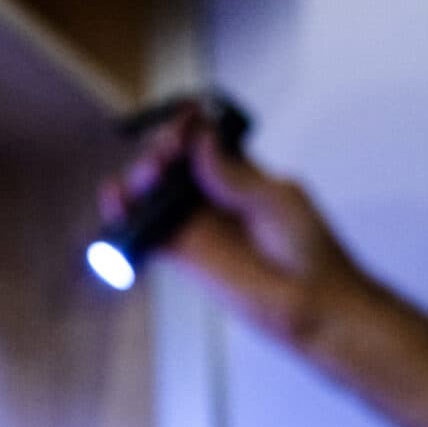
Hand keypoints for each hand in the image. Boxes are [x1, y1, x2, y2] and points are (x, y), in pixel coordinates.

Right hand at [98, 115, 365, 350]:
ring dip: (139, 180)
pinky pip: (147, 233)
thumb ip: (234, 175)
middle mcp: (213, 196)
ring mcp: (197, 226)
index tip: (183, 123)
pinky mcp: (184, 256)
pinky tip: (115, 202)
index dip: (187, 128)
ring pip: (154, 195)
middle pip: (171, 164)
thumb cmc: (308, 249)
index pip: (201, 140)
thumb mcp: (276, 200)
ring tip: (145, 180)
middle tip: (165, 158)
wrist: (312, 303)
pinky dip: (126, 218)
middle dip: (161, 152)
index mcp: (239, 173)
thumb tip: (202, 141)